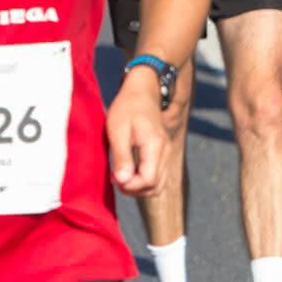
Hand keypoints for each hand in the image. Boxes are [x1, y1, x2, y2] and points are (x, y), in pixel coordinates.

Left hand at [105, 80, 168, 197]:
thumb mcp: (118, 131)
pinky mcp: (163, 152)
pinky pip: (157, 175)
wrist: (142, 91)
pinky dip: (143, 179)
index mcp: (155, 146)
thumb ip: (122, 157)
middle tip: (116, 179)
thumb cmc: (127, 108)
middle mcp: (165, 151)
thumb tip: (123, 181)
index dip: (130, 186)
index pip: (148, 181)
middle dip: (134, 190)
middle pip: (155, 186)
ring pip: (158, 184)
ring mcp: (166, 152)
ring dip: (139, 187)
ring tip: (121, 176)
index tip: (114, 178)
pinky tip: (129, 169)